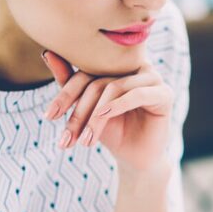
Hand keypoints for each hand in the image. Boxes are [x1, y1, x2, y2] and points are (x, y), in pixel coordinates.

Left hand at [41, 50, 173, 172]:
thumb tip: (47, 53)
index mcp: (116, 64)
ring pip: (113, 89)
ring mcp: (152, 78)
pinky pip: (137, 94)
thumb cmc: (111, 130)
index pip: (85, 72)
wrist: (135, 158)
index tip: (49, 117)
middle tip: (67, 138)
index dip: (65, 95)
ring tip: (85, 140)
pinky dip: (118, 106)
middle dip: (79, 113)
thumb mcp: (86, 110)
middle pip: (97, 82)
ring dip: (95, 117)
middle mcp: (135, 66)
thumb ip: (70, 82)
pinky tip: (104, 118)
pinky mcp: (164, 93)